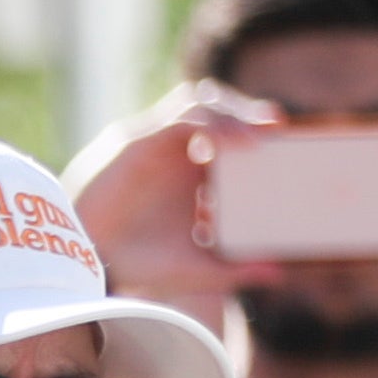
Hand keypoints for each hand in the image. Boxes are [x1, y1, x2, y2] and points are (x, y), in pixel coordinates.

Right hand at [64, 83, 274, 327]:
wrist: (89, 265)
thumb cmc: (138, 264)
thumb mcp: (198, 269)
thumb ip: (236, 270)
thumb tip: (279, 274)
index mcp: (194, 174)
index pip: (233, 135)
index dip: (259, 130)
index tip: (288, 142)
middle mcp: (178, 153)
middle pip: (221, 111)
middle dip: (250, 114)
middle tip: (278, 128)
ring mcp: (158, 144)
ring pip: (202, 104)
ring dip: (232, 114)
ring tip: (258, 136)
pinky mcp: (138, 141)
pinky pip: (181, 118)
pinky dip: (208, 125)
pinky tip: (226, 146)